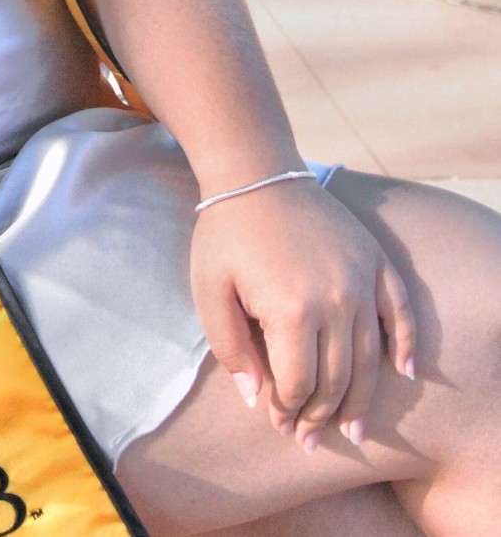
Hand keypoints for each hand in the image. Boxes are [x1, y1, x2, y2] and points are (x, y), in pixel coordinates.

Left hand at [190, 178, 415, 452]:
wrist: (254, 174)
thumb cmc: (224, 233)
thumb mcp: (209, 290)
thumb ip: (230, 348)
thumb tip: (255, 398)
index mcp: (290, 309)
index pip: (299, 383)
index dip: (288, 410)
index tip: (278, 424)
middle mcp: (334, 300)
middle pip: (337, 378)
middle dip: (321, 415)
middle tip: (311, 440)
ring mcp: (360, 280)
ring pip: (370, 358)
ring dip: (361, 399)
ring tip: (352, 429)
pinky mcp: (374, 262)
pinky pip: (398, 312)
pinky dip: (405, 345)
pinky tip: (404, 373)